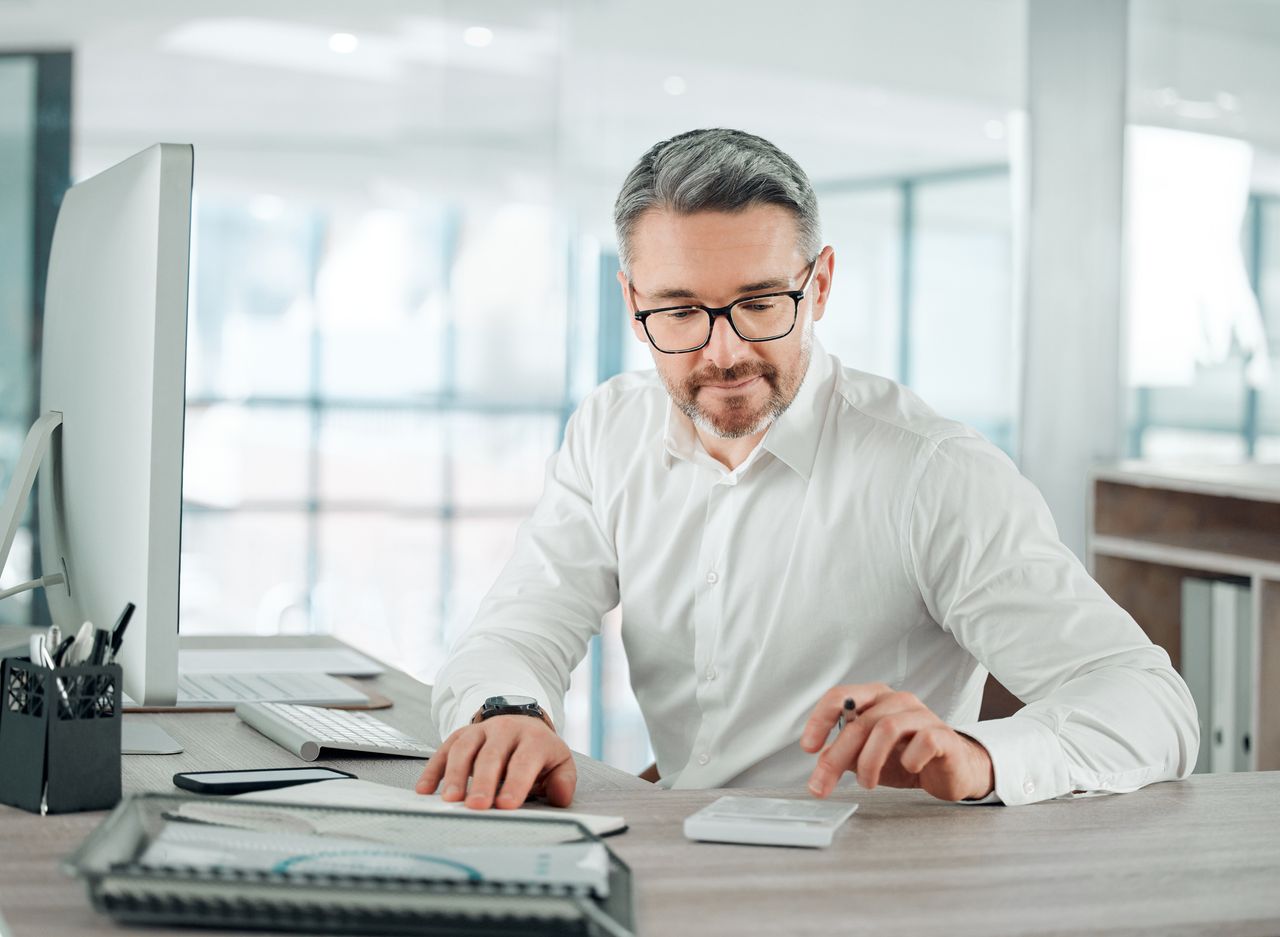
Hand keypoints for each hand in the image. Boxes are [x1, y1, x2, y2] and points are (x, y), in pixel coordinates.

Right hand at [415, 715, 576, 809]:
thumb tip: (560, 798)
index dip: (515, 783)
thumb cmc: (539, 752)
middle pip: (491, 755)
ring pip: (464, 749)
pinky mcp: (460, 735)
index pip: (524, 761)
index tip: (506, 805)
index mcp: (534, 739)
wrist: (522, 722)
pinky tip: (424, 789)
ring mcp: (480, 730)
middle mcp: (505, 730)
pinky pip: (444, 750)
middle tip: (476, 806)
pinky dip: (432, 769)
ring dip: (454, 775)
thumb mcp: (559, 762)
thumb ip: (562, 781)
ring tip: (450, 801)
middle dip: (483, 782)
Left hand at [801, 683, 994, 801]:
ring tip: (866, 783)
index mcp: (874, 698)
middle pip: (859, 722)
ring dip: (868, 762)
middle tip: (822, 784)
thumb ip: (845, 754)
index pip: (839, 696)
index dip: (819, 720)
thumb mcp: (867, 757)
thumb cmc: (906, 758)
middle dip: (836, 757)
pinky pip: (922, 742)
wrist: (951, 771)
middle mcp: (897, 700)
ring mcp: (922, 715)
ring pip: (885, 729)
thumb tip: (821, 761)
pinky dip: (909, 760)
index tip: (808, 747)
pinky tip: (908, 769)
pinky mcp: (944, 734)